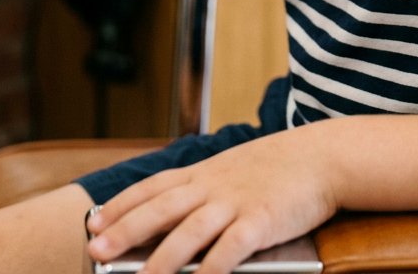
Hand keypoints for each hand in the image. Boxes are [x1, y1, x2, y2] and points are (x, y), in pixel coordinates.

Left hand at [86, 125, 338, 273]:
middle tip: (97, 249)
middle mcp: (214, 186)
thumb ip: (205, 189)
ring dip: (160, 259)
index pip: (154, 187)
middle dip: (126, 230)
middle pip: (161, 208)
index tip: (94, 221)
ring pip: (189, 232)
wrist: (323, 156)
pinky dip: (211, 268)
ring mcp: (236, 203)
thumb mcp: (235, 169)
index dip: (122, 204)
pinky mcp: (260, 222)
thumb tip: (172, 217)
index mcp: (206, 172)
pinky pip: (230, 249)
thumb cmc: (280, 167)